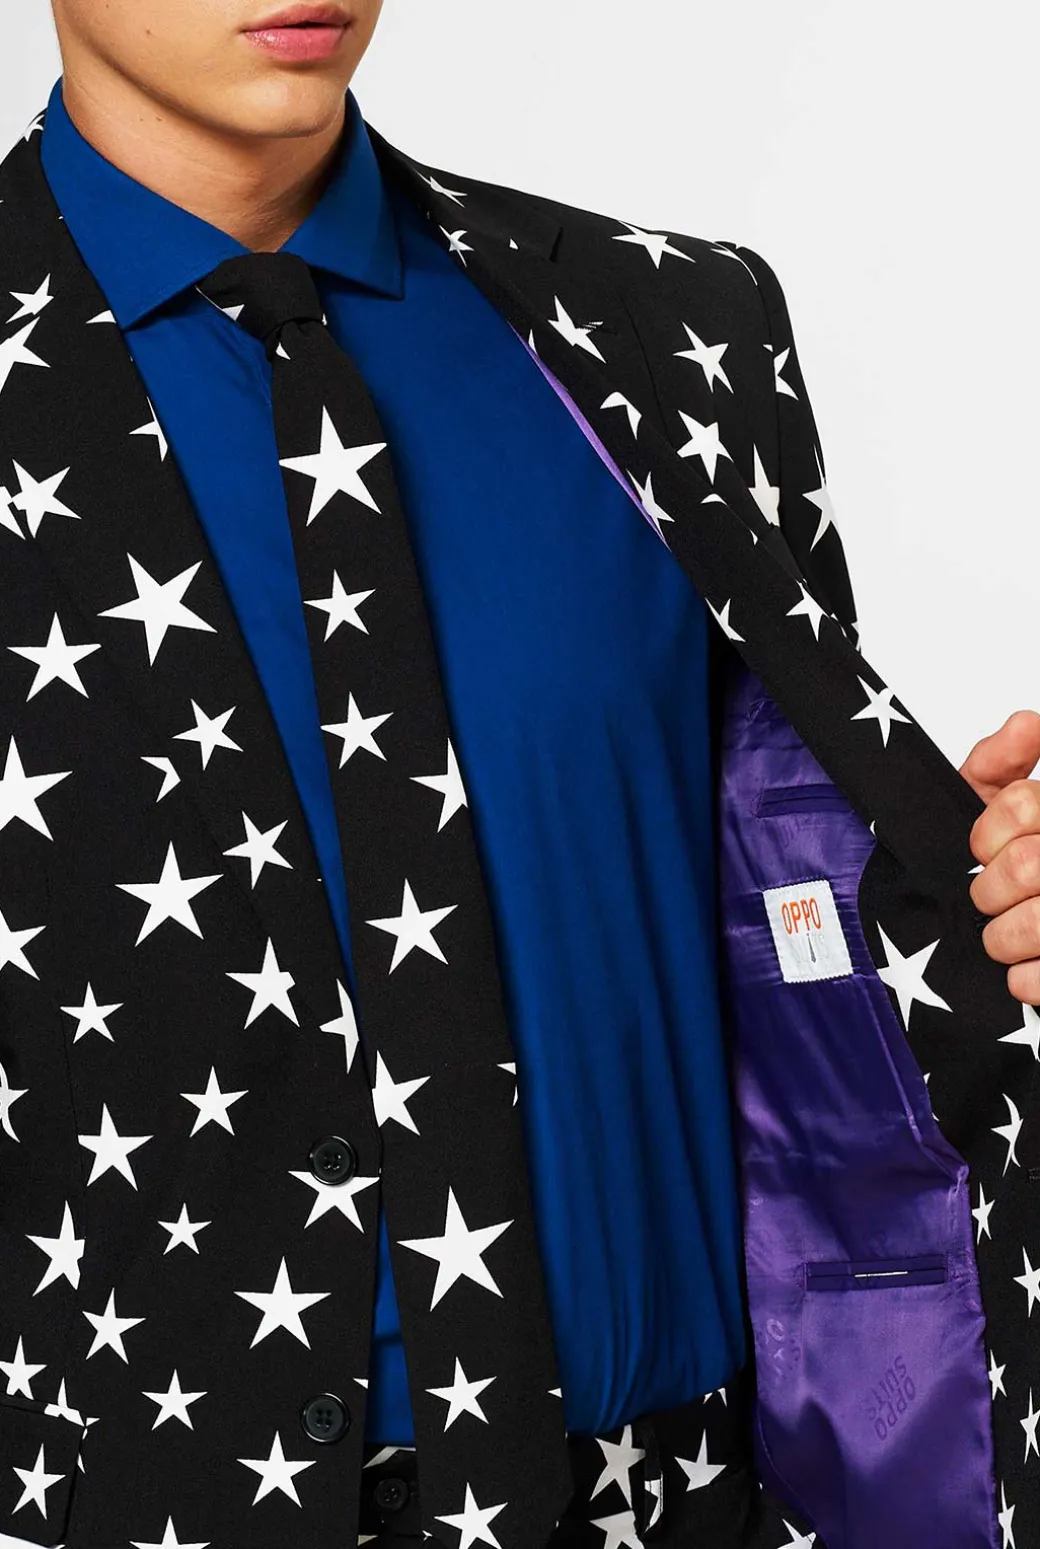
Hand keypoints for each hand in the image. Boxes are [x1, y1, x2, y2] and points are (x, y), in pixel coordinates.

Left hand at [963, 709, 1039, 1002]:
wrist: (981, 934)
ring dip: (1005, 938)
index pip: (1025, 805)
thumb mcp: (986, 803)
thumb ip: (1000, 763)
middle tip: (985, 901)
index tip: (979, 851)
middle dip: (990, 890)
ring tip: (1000, 941)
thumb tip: (1027, 723)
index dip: (988, 833)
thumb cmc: (994, 860)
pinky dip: (1029, 981)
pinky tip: (1020, 976)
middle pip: (1028, 865)